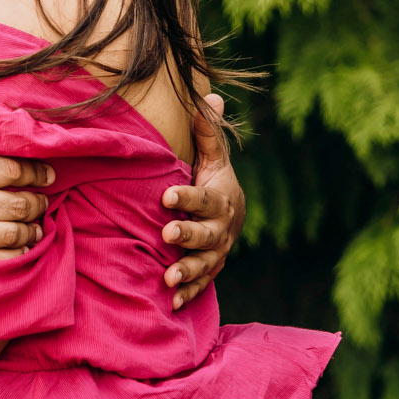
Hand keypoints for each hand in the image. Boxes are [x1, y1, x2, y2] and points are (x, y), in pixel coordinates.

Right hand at [0, 99, 53, 273]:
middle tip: (44, 199)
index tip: (47, 173)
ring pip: (9, 235)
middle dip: (38, 201)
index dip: (35, 171)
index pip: (8, 170)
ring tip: (36, 225)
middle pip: (15, 204)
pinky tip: (20, 250)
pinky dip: (13, 257)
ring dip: (30, 230)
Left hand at [160, 93, 244, 309]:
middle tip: (167, 234)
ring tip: (167, 279)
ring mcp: (216, 254)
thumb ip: (207, 133)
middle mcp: (221, 230)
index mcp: (220, 200)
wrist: (232, 217)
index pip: (203, 199)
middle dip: (187, 235)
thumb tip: (209, 95)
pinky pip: (201, 286)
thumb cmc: (213, 183)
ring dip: (187, 272)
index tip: (166, 195)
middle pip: (206, 235)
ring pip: (204, 265)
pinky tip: (171, 303)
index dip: (186, 197)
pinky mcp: (209, 271)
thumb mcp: (213, 158)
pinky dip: (188, 295)